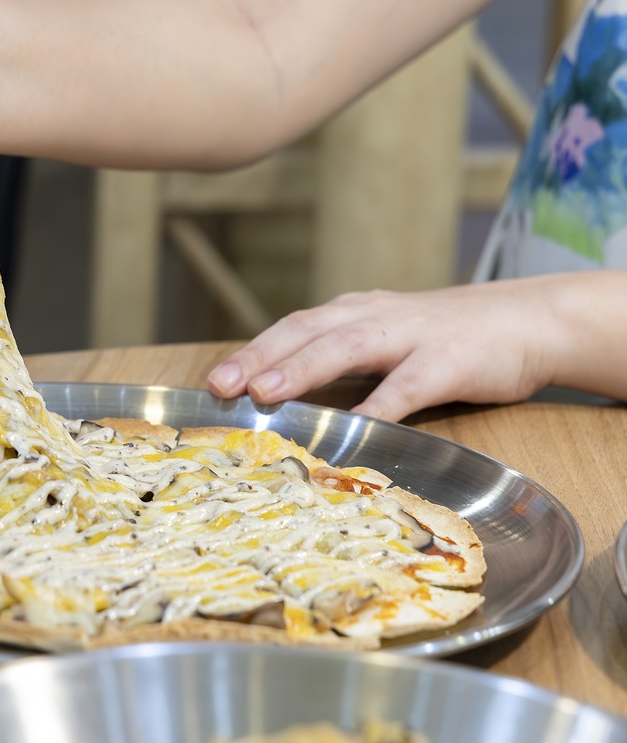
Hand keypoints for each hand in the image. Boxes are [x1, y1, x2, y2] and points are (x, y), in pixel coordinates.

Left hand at [206, 279, 566, 421]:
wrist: (528, 320)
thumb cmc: (445, 338)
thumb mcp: (384, 341)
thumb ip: (341, 364)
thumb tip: (286, 399)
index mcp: (353, 313)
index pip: (291, 329)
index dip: (251, 352)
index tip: (214, 382)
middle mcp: (372, 317)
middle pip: (305, 332)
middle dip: (260, 358)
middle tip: (221, 387)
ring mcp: (410, 336)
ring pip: (346, 348)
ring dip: (302, 368)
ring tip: (266, 393)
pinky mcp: (448, 362)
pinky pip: (406, 387)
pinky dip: (377, 407)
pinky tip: (352, 430)